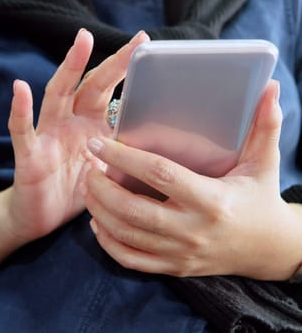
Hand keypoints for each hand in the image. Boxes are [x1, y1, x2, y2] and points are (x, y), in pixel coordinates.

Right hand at [4, 29, 149, 242]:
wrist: (42, 217)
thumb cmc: (75, 189)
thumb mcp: (106, 168)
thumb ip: (122, 149)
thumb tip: (158, 139)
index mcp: (89, 124)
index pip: (106, 89)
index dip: (124, 68)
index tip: (145, 45)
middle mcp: (69, 122)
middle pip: (89, 85)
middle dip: (112, 63)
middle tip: (136, 41)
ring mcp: (48, 134)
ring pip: (57, 95)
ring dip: (70, 69)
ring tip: (82, 43)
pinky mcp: (29, 154)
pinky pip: (23, 131)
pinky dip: (20, 111)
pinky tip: (20, 89)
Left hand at [83, 80, 301, 279]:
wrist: (266, 250)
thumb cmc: (260, 200)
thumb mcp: (264, 163)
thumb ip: (264, 126)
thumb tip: (270, 88)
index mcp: (212, 200)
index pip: (159, 174)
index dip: (125, 157)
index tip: (98, 143)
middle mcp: (192, 230)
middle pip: (133, 210)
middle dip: (101, 188)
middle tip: (87, 167)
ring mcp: (180, 253)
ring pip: (126, 235)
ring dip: (99, 211)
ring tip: (88, 187)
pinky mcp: (172, 267)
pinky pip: (130, 260)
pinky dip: (108, 242)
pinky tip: (98, 222)